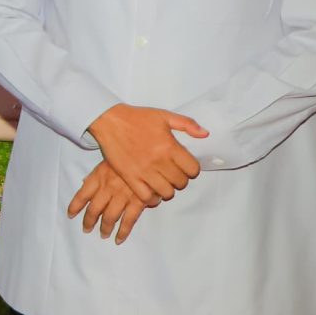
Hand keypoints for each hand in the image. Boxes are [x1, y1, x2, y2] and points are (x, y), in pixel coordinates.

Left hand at [66, 161, 148, 242]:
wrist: (149, 153)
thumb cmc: (128, 154)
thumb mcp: (109, 159)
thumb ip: (97, 173)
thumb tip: (84, 182)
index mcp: (99, 176)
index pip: (82, 195)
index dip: (75, 206)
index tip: (71, 214)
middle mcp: (108, 188)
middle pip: (94, 210)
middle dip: (89, 222)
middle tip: (87, 229)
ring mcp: (122, 196)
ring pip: (109, 217)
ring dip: (105, 228)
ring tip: (103, 235)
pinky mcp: (138, 202)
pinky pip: (128, 220)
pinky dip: (123, 232)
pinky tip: (119, 239)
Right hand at [86, 104, 208, 204]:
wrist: (110, 121)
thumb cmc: (136, 118)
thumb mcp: (164, 116)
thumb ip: (187, 124)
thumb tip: (205, 134)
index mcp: (170, 146)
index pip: (193, 169)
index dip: (192, 169)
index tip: (186, 167)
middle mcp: (159, 161)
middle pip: (181, 183)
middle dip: (180, 180)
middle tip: (173, 174)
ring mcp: (144, 171)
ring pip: (167, 193)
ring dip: (168, 190)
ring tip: (163, 182)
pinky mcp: (130, 177)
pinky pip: (146, 197)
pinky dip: (152, 198)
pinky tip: (151, 190)